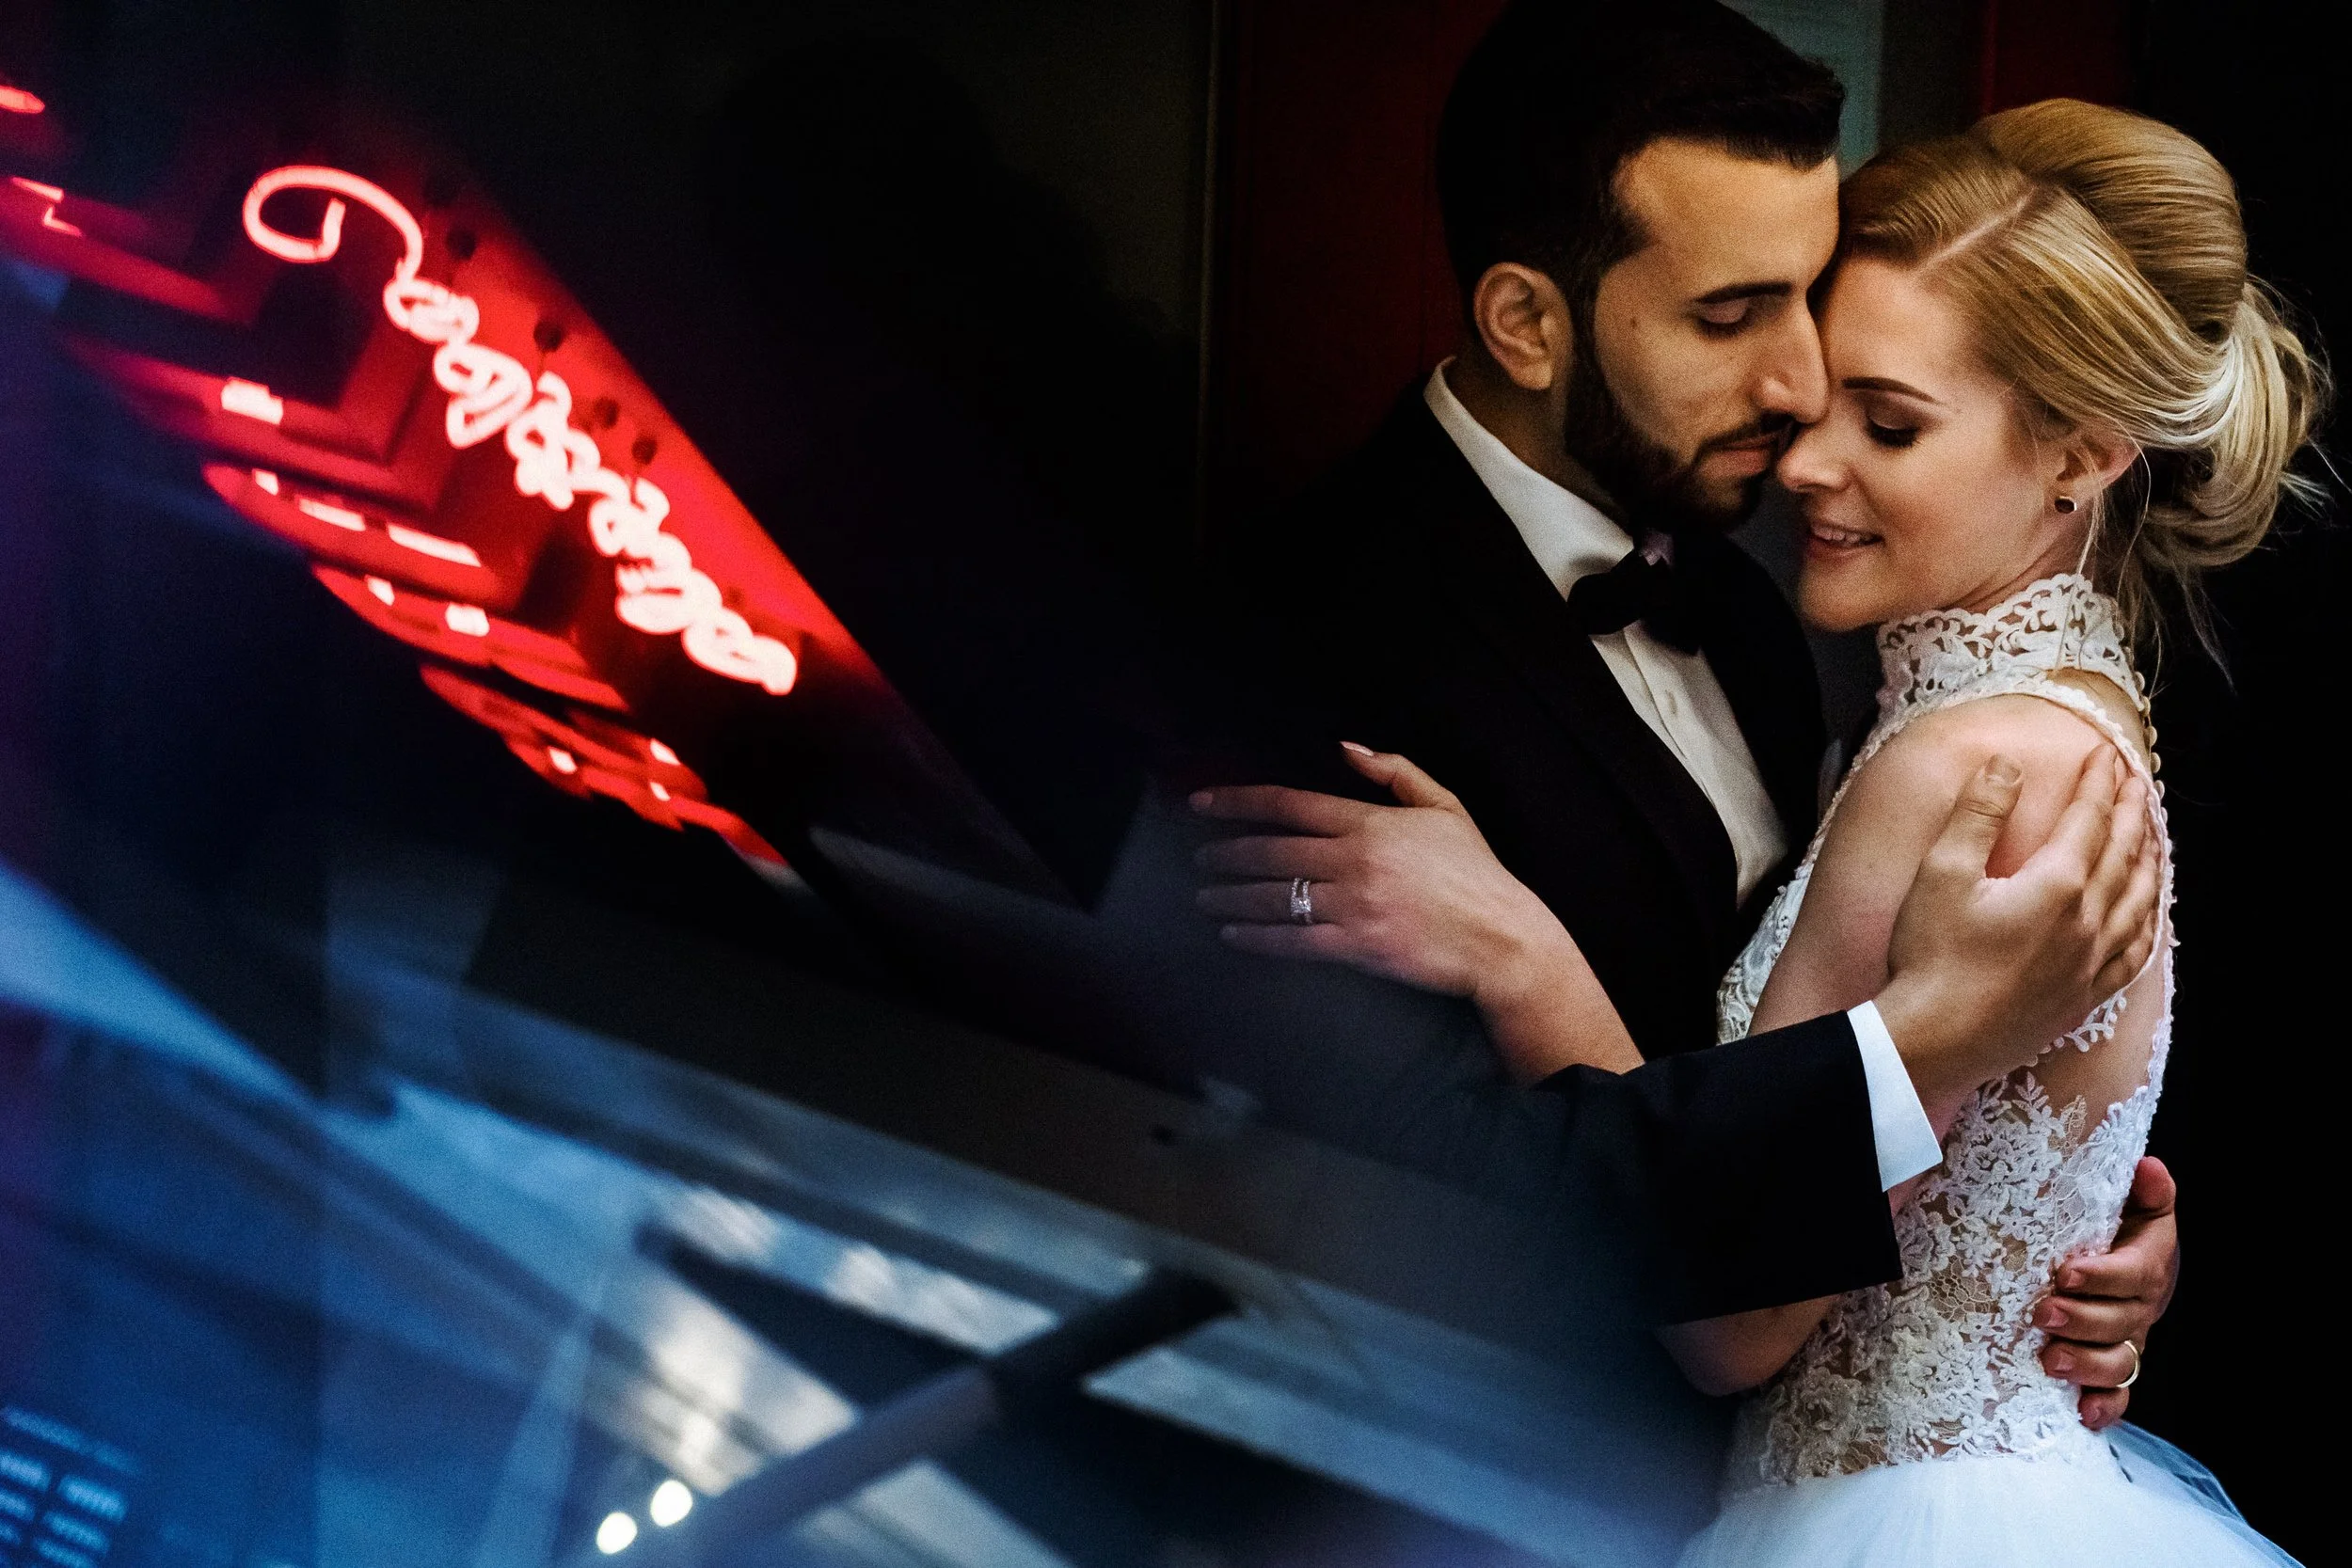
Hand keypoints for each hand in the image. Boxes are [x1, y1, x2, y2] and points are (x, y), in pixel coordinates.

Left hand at [1190, 745, 1573, 1005]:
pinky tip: (1234, 933)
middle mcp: (1354, 861)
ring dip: (1230, 896)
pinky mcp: (1357, 947)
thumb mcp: (1444, 806)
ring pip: (1275, 898)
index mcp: (1370, 822)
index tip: (1202, 804)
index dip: (1237, 802)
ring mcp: (1353, 906)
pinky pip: (1293, 941)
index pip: (1288, 805)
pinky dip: (1256, 937)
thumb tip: (1346, 748)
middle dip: (1225, 853)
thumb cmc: (1475, 872)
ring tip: (1206, 896)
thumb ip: (1393, 772)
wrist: (1501, 937)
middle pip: (1270, 852)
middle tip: (1199, 857)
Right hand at [1875, 750, 2159, 1111]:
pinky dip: (2150, 923)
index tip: (2104, 754)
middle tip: (2136, 781)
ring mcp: (2091, 963)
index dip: (2098, 783)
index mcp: (2055, 885)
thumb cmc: (1930, 957)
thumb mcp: (1940, 872)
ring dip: (2149, 860)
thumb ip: (1978, 813)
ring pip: (2141, 901)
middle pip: (2123, 854)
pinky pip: (2136, 953)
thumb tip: (2007, 766)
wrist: (1934, 1039)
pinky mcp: (2085, 997)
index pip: (2089, 819)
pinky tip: (2148, 913)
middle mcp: (2087, 921)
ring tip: (2151, 835)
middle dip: (2131, 811)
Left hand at [2039, 1156, 2179, 1429]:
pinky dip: (2103, 1408)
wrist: (2121, 1257)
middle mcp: (2140, 1309)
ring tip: (2048, 1360)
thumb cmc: (2115, 1225)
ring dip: (2086, 1366)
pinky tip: (2082, 1415)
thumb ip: (2143, 1189)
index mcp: (2146, 1266)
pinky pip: (2117, 1396)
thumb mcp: (2131, 1203)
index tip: (2065, 1273)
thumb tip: (2149, 1167)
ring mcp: (2128, 1342)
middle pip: (2120, 1325)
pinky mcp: (2113, 1367)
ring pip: (2118, 1364)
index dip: (2102, 1277)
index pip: (2133, 1274)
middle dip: (2082, 1322)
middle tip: (2043, 1313)